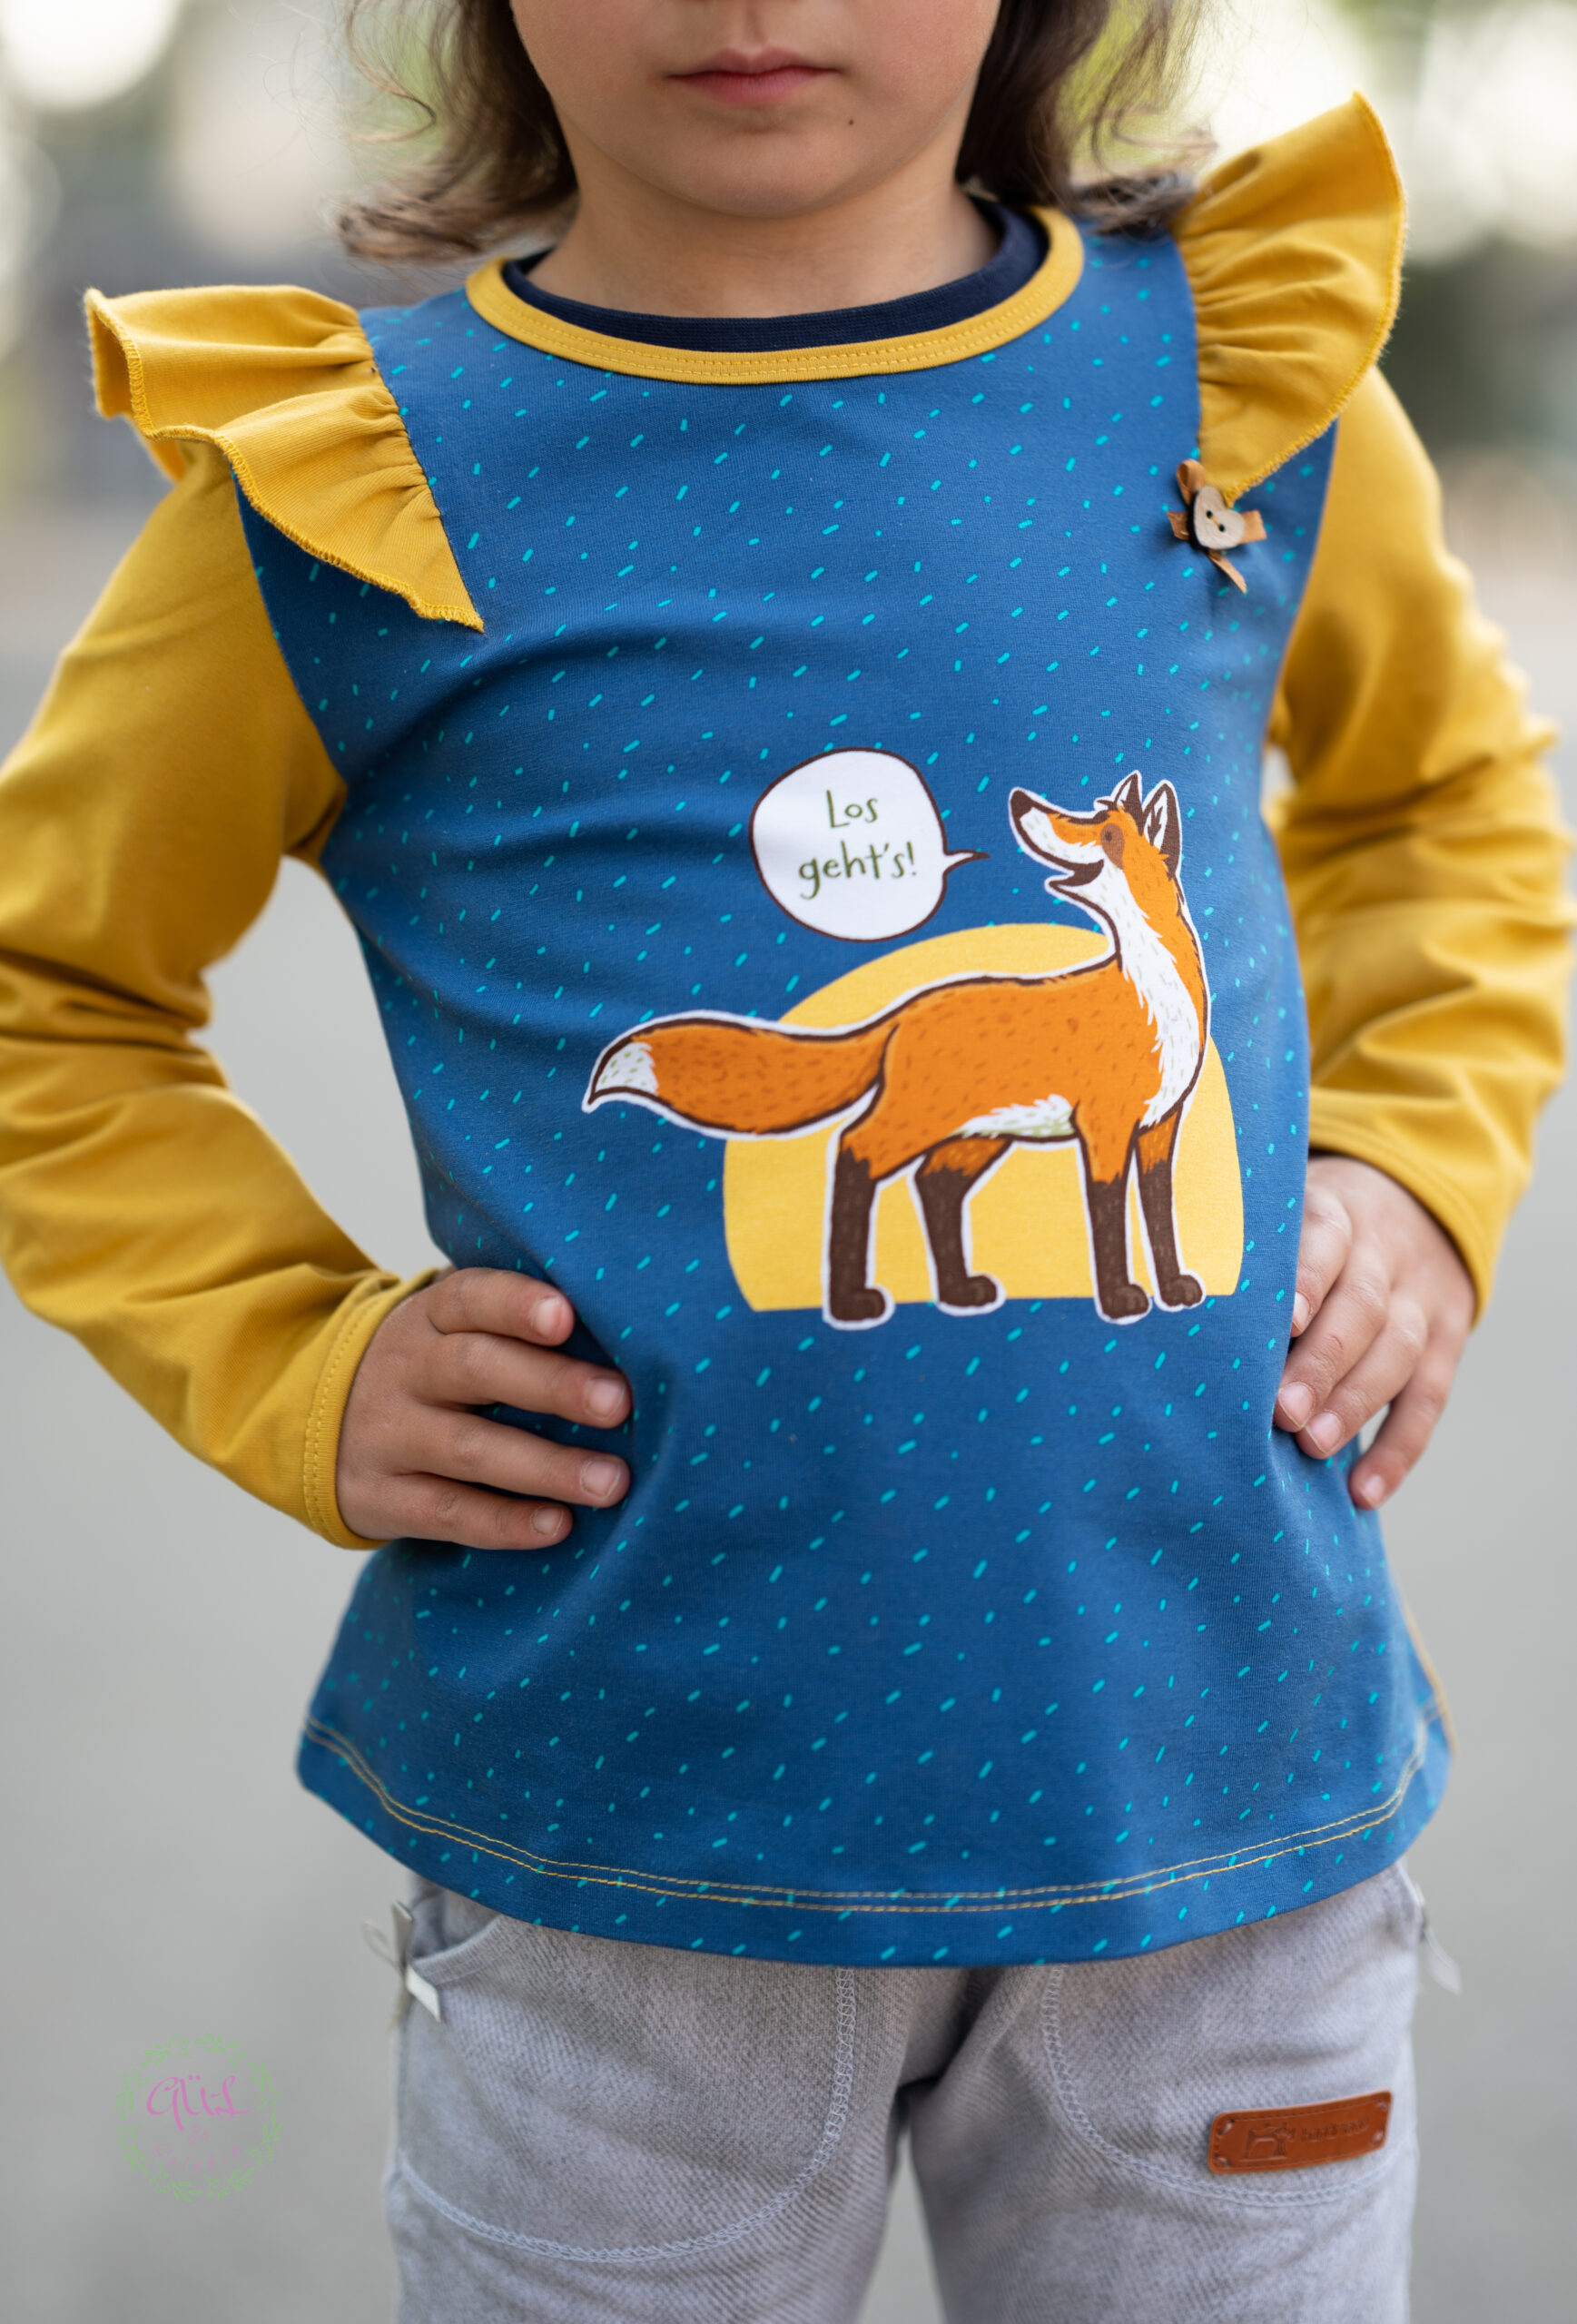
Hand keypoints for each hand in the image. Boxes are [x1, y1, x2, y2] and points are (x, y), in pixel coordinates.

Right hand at [336, 1268, 630, 1548]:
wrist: (313, 1420)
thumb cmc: (431, 1370)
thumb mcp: (449, 1330)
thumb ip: (515, 1326)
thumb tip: (628, 1327)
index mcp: (430, 1317)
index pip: (470, 1297)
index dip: (517, 1305)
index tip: (566, 1316)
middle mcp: (404, 1369)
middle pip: (475, 1369)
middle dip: (551, 1386)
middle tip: (619, 1403)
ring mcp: (387, 1435)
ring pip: (468, 1448)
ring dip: (545, 1466)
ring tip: (611, 1482)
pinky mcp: (378, 1496)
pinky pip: (446, 1512)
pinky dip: (504, 1522)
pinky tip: (558, 1526)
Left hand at [1274, 1155, 1473, 1509]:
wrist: (1416, 1206)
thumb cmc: (1311, 1233)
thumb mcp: (1289, 1214)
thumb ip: (1250, 1256)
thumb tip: (1179, 1321)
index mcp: (1337, 1213)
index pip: (1326, 1240)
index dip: (1307, 1281)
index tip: (1282, 1321)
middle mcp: (1385, 1254)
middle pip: (1362, 1307)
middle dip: (1322, 1363)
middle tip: (1282, 1411)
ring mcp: (1421, 1300)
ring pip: (1397, 1352)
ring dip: (1354, 1405)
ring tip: (1312, 1446)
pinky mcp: (1446, 1343)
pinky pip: (1428, 1400)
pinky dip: (1397, 1450)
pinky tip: (1362, 1492)